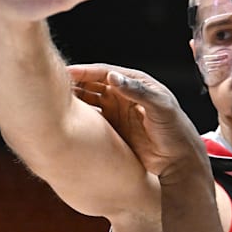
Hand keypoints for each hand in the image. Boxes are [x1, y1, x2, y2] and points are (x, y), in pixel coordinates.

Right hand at [68, 63, 208, 180]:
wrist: (179, 160)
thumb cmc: (175, 130)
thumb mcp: (160, 108)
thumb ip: (138, 92)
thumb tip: (114, 77)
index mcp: (137, 83)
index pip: (106, 72)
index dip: (85, 72)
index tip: (66, 73)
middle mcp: (125, 94)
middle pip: (93, 83)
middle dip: (75, 83)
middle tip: (53, 86)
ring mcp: (118, 110)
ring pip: (89, 100)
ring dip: (74, 99)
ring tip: (55, 102)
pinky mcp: (113, 127)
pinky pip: (92, 118)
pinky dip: (79, 117)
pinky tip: (66, 119)